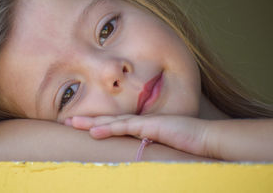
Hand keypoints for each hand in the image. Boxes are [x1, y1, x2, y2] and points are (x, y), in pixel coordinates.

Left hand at [66, 114, 214, 158]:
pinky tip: (94, 131)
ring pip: (111, 121)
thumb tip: (139, 152)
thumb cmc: (187, 143)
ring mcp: (143, 122)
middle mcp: (139, 121)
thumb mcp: (163, 145)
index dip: (96, 124)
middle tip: (66, 121)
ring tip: (71, 123)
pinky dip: (108, 129)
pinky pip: (125, 127)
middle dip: (86, 120)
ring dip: (90, 122)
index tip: (79, 126)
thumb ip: (149, 146)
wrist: (206, 138)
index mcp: (140, 126)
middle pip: (107, 120)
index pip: (114, 124)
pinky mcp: (150, 127)